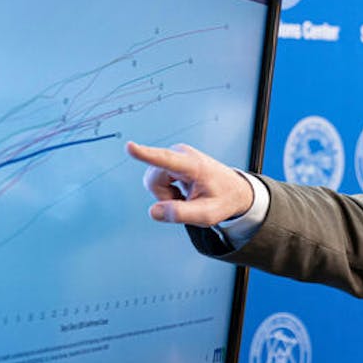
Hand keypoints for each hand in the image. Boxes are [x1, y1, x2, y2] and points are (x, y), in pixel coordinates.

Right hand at [126, 140, 253, 226]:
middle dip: (164, 196)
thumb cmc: (222, 200)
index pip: (166, 160)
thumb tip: (154, 211)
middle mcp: (182, 154)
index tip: (129, 147)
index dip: (145, 154)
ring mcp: (176, 154)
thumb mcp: (207, 215)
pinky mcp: (171, 157)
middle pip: (153, 180)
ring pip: (152, 180)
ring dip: (165, 193)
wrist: (233, 189)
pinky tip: (183, 189)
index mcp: (194, 166)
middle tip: (185, 200)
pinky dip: (167, 189)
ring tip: (186, 194)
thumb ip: (181, 214)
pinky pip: (156, 178)